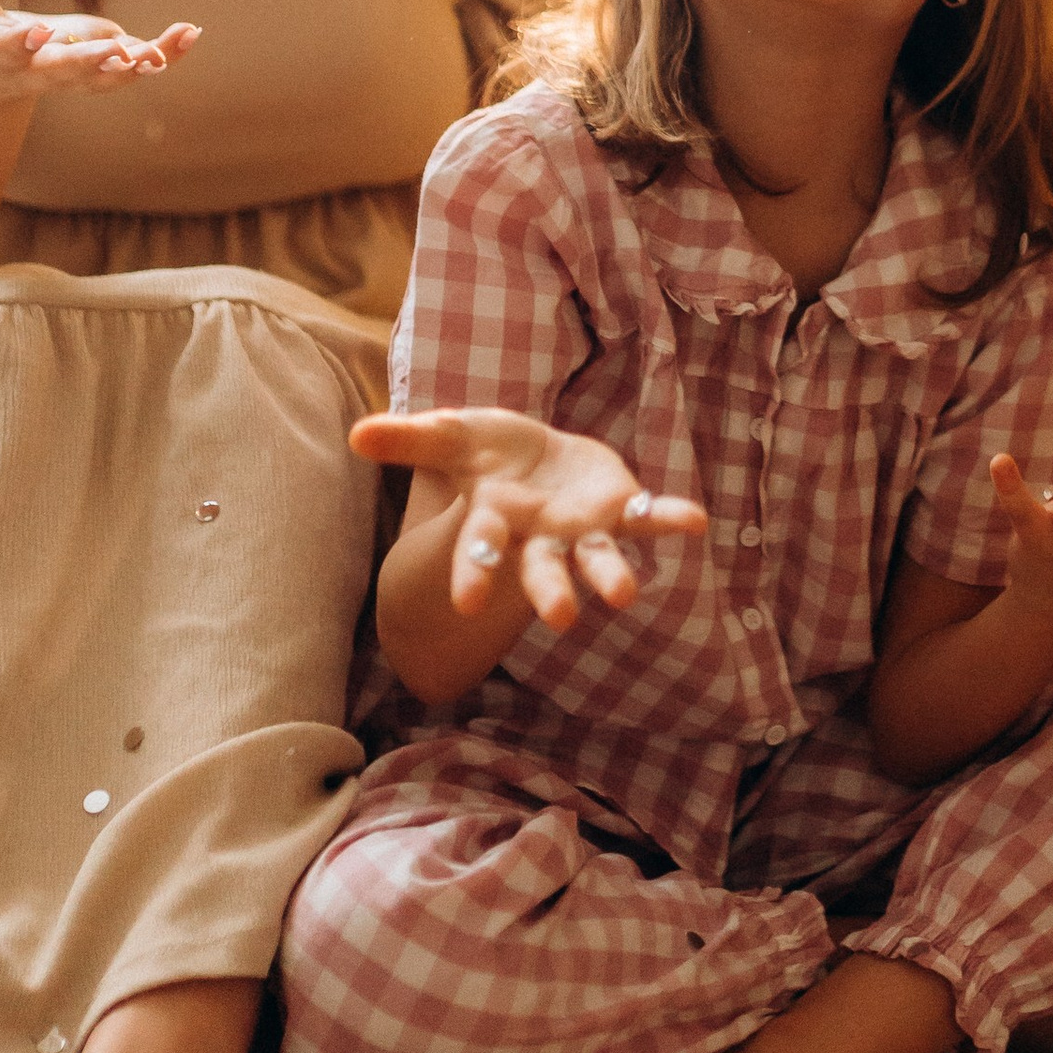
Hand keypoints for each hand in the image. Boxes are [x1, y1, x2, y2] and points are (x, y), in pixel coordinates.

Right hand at [0, 0, 197, 111]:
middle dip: (90, 65)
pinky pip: (129, 64)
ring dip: (139, 64)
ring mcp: (66, 75)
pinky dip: (160, 52)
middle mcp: (32, 73)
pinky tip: (189, 34)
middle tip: (120, 56)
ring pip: (104, 77)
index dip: (20, 44)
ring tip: (175, 45)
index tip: (39, 32)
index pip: (4, 53)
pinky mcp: (93, 66)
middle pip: (62, 74)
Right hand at [354, 408, 710, 633]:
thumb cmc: (486, 453)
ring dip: (612, 575)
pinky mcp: (620, 509)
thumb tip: (356, 433)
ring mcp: (584, 528)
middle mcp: (541, 536)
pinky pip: (649, 518)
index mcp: (496, 520)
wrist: (536, 455)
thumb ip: (410, 439)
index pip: (482, 550)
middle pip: (544, 570)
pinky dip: (670, 520)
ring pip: (599, 558)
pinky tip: (695, 522)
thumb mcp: (451, 436)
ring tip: (627, 596)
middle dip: (551, 593)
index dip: (476, 572)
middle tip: (563, 619)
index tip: (470, 602)